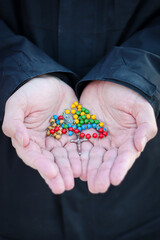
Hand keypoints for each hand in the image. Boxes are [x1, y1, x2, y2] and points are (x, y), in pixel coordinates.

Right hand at [2, 75, 80, 193]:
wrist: (51, 81)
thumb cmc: (32, 91)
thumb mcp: (18, 103)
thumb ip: (14, 122)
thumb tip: (22, 140)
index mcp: (28, 138)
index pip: (33, 155)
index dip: (41, 165)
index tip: (52, 173)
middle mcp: (43, 143)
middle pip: (49, 161)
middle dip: (57, 174)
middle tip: (64, 186)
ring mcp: (58, 139)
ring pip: (64, 157)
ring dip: (69, 169)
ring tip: (75, 179)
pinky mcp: (71, 134)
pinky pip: (76, 147)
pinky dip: (80, 156)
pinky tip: (85, 165)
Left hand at [80, 81, 156, 192]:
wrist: (108, 80)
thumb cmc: (128, 93)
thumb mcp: (140, 107)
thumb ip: (145, 126)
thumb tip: (140, 145)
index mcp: (128, 139)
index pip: (125, 157)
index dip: (120, 168)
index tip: (114, 179)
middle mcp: (112, 143)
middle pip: (107, 161)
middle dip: (102, 174)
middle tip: (96, 187)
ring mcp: (97, 138)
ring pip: (92, 157)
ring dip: (88, 169)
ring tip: (83, 180)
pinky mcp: (83, 132)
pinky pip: (79, 145)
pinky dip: (77, 156)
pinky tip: (74, 165)